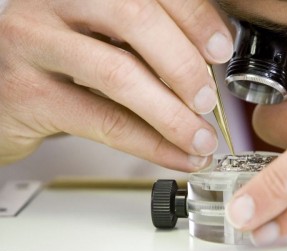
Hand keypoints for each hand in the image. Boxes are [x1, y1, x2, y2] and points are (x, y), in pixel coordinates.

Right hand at [0, 0, 232, 169]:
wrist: (0, 93)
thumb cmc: (61, 65)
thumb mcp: (104, 39)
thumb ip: (146, 42)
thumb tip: (208, 62)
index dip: (194, 17)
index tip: (221, 49)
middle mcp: (54, 2)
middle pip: (134, 17)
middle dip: (182, 63)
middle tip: (209, 98)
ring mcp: (35, 42)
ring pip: (119, 73)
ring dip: (172, 113)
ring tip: (200, 137)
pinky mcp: (28, 93)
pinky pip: (104, 121)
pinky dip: (151, 144)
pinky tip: (178, 155)